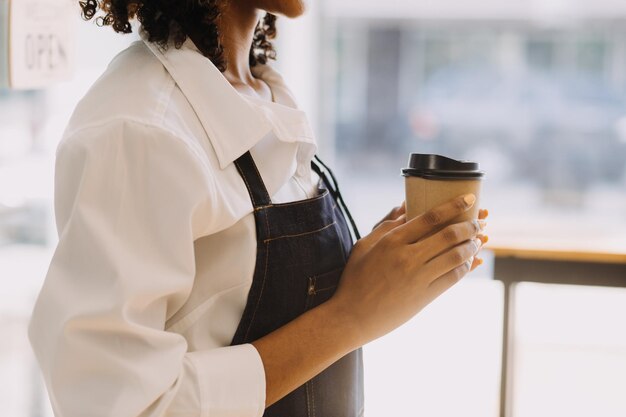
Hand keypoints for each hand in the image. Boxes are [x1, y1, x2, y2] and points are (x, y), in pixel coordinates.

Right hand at [328, 195, 487, 346]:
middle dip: (469, 226)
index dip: (454, 206)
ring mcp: (417, 278)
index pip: (430, 217)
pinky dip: (466, 266)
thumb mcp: (364, 246)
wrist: (352, 317)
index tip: (469, 199)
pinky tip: (470, 260)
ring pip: (455, 256)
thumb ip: (386, 225)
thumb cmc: (355, 278)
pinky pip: (453, 278)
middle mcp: (407, 257)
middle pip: (448, 235)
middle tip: (479, 221)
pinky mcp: (425, 297)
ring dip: (472, 245)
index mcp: (391, 241)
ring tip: (479, 240)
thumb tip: (405, 206)